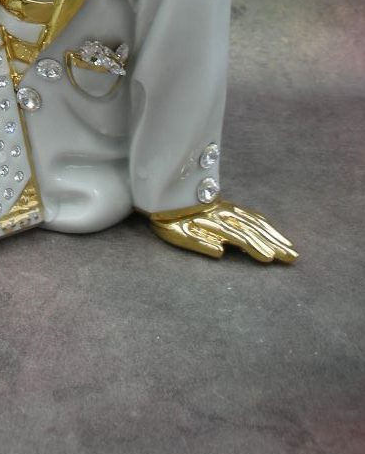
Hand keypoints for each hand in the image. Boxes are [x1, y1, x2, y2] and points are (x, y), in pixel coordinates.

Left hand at [150, 200, 297, 262]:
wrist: (162, 194)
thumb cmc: (168, 220)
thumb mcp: (177, 234)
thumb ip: (199, 243)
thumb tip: (221, 252)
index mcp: (214, 223)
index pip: (240, 237)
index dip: (256, 248)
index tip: (271, 259)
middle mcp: (224, 214)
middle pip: (254, 230)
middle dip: (274, 244)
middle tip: (292, 258)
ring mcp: (227, 209)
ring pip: (256, 222)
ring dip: (274, 235)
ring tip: (290, 248)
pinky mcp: (226, 206)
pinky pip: (250, 214)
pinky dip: (264, 223)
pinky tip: (272, 230)